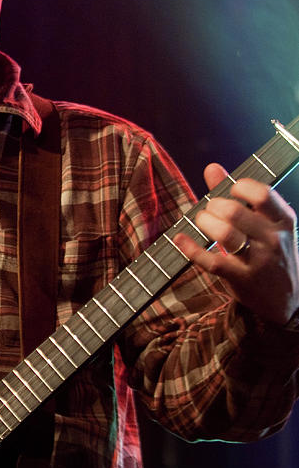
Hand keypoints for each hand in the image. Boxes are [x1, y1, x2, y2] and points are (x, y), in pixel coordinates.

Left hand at [174, 163, 298, 324]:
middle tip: (209, 211)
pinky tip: (180, 239)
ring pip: (224, 234)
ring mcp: (258, 260)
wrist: (286, 299)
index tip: (229, 192)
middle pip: (235, 212)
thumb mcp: (265, 224)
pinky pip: (211, 261)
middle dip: (213, 206)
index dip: (238, 187)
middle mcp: (274, 239)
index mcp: (283, 220)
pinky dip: (190, 247)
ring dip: (204, 223)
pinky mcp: (241, 279)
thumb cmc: (271, 253)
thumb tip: (211, 168)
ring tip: (202, 222)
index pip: (261, 193)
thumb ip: (239, 196)